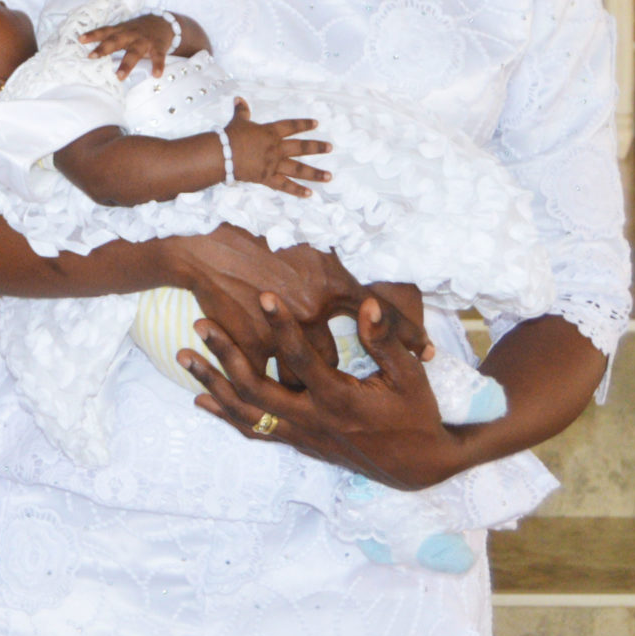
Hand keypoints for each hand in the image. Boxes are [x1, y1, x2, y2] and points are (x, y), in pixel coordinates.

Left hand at [82, 13, 181, 79]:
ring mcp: (144, 40)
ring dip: (127, 64)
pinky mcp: (158, 46)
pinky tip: (156, 74)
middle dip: (103, 48)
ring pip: (134, 52)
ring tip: (120, 77)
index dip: (93, 35)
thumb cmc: (139, 31)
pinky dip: (158, 65)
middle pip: (116, 41)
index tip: (80, 39)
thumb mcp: (125, 31)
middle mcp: (131, 34)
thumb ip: (112, 41)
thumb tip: (92, 55)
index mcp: (121, 31)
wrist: (164, 23)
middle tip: (91, 56)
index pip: (104, 31)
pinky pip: (158, 56)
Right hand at [158, 227, 431, 373]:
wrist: (205, 243)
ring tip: (312, 401)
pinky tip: (272, 396)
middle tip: (365, 390)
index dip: (409, 334)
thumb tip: (370, 284)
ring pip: (302, 374)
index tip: (430, 353)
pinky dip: (269, 386)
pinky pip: (268, 378)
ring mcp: (281, 330)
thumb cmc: (257, 235)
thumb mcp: (309, 245)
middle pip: (338, 356)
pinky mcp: (251, 344)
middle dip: (348, 375)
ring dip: (303, 387)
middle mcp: (313, 310)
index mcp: (331, 283)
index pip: (384, 311)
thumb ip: (337, 266)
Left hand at [182, 294, 468, 490]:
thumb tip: (369, 305)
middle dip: (224, 356)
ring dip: (213, 384)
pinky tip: (201, 400)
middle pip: (255, 389)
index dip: (281, 326)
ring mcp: (302, 435)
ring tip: (183, 356)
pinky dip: (226, 415)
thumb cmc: (416, 414)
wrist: (419, 465)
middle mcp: (313, 420)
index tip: (264, 296)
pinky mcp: (299, 443)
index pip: (301, 358)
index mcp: (339, 400)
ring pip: (246, 413)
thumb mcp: (409, 375)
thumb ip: (385, 340)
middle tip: (200, 325)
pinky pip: (255, 431)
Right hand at [225, 98, 329, 197]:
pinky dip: (296, 190)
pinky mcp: (267, 178)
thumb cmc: (230, 136)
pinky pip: (284, 185)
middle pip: (301, 147)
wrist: (223, 154)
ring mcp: (274, 164)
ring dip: (315, 173)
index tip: (316, 123)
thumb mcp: (238, 121)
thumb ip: (242, 111)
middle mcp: (276, 148)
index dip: (304, 124)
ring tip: (329, 176)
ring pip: (298, 169)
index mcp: (271, 133)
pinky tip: (309, 194)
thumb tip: (238, 98)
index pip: (291, 126)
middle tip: (330, 147)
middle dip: (317, 147)